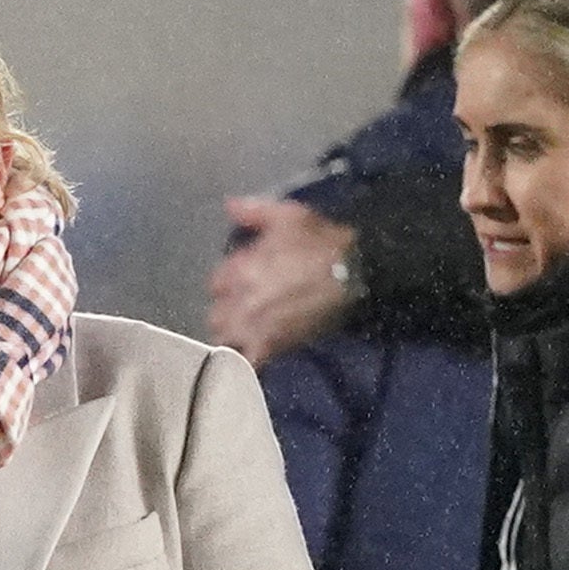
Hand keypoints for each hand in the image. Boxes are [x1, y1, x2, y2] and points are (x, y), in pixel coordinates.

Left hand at [207, 195, 353, 363]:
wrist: (353, 271)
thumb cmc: (320, 241)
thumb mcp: (287, 215)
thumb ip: (252, 211)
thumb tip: (227, 205)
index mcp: (238, 269)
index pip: (215, 283)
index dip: (228, 283)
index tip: (242, 283)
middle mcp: (239, 300)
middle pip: (215, 315)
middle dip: (227, 312)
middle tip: (245, 310)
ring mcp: (252, 327)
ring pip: (224, 339)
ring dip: (232, 337)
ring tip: (247, 335)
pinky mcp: (271, 347)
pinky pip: (247, 363)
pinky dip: (245, 364)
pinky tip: (250, 362)